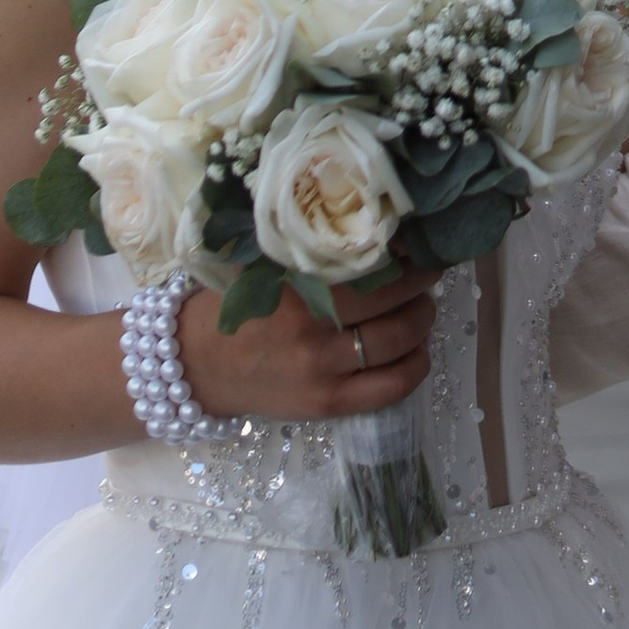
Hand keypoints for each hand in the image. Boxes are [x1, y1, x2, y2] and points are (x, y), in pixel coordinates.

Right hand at [177, 265, 440, 425]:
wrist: (201, 363)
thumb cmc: (242, 305)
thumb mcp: (265, 264)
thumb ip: (309, 246)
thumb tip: (375, 226)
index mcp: (297, 281)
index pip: (370, 259)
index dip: (405, 250)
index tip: (418, 242)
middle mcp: (312, 324)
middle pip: (394, 297)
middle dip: (422, 281)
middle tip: (427, 272)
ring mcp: (322, 367)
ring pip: (400, 340)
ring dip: (423, 320)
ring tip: (422, 308)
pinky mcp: (328, 402)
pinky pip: (392, 386)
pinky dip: (416, 365)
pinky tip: (417, 351)